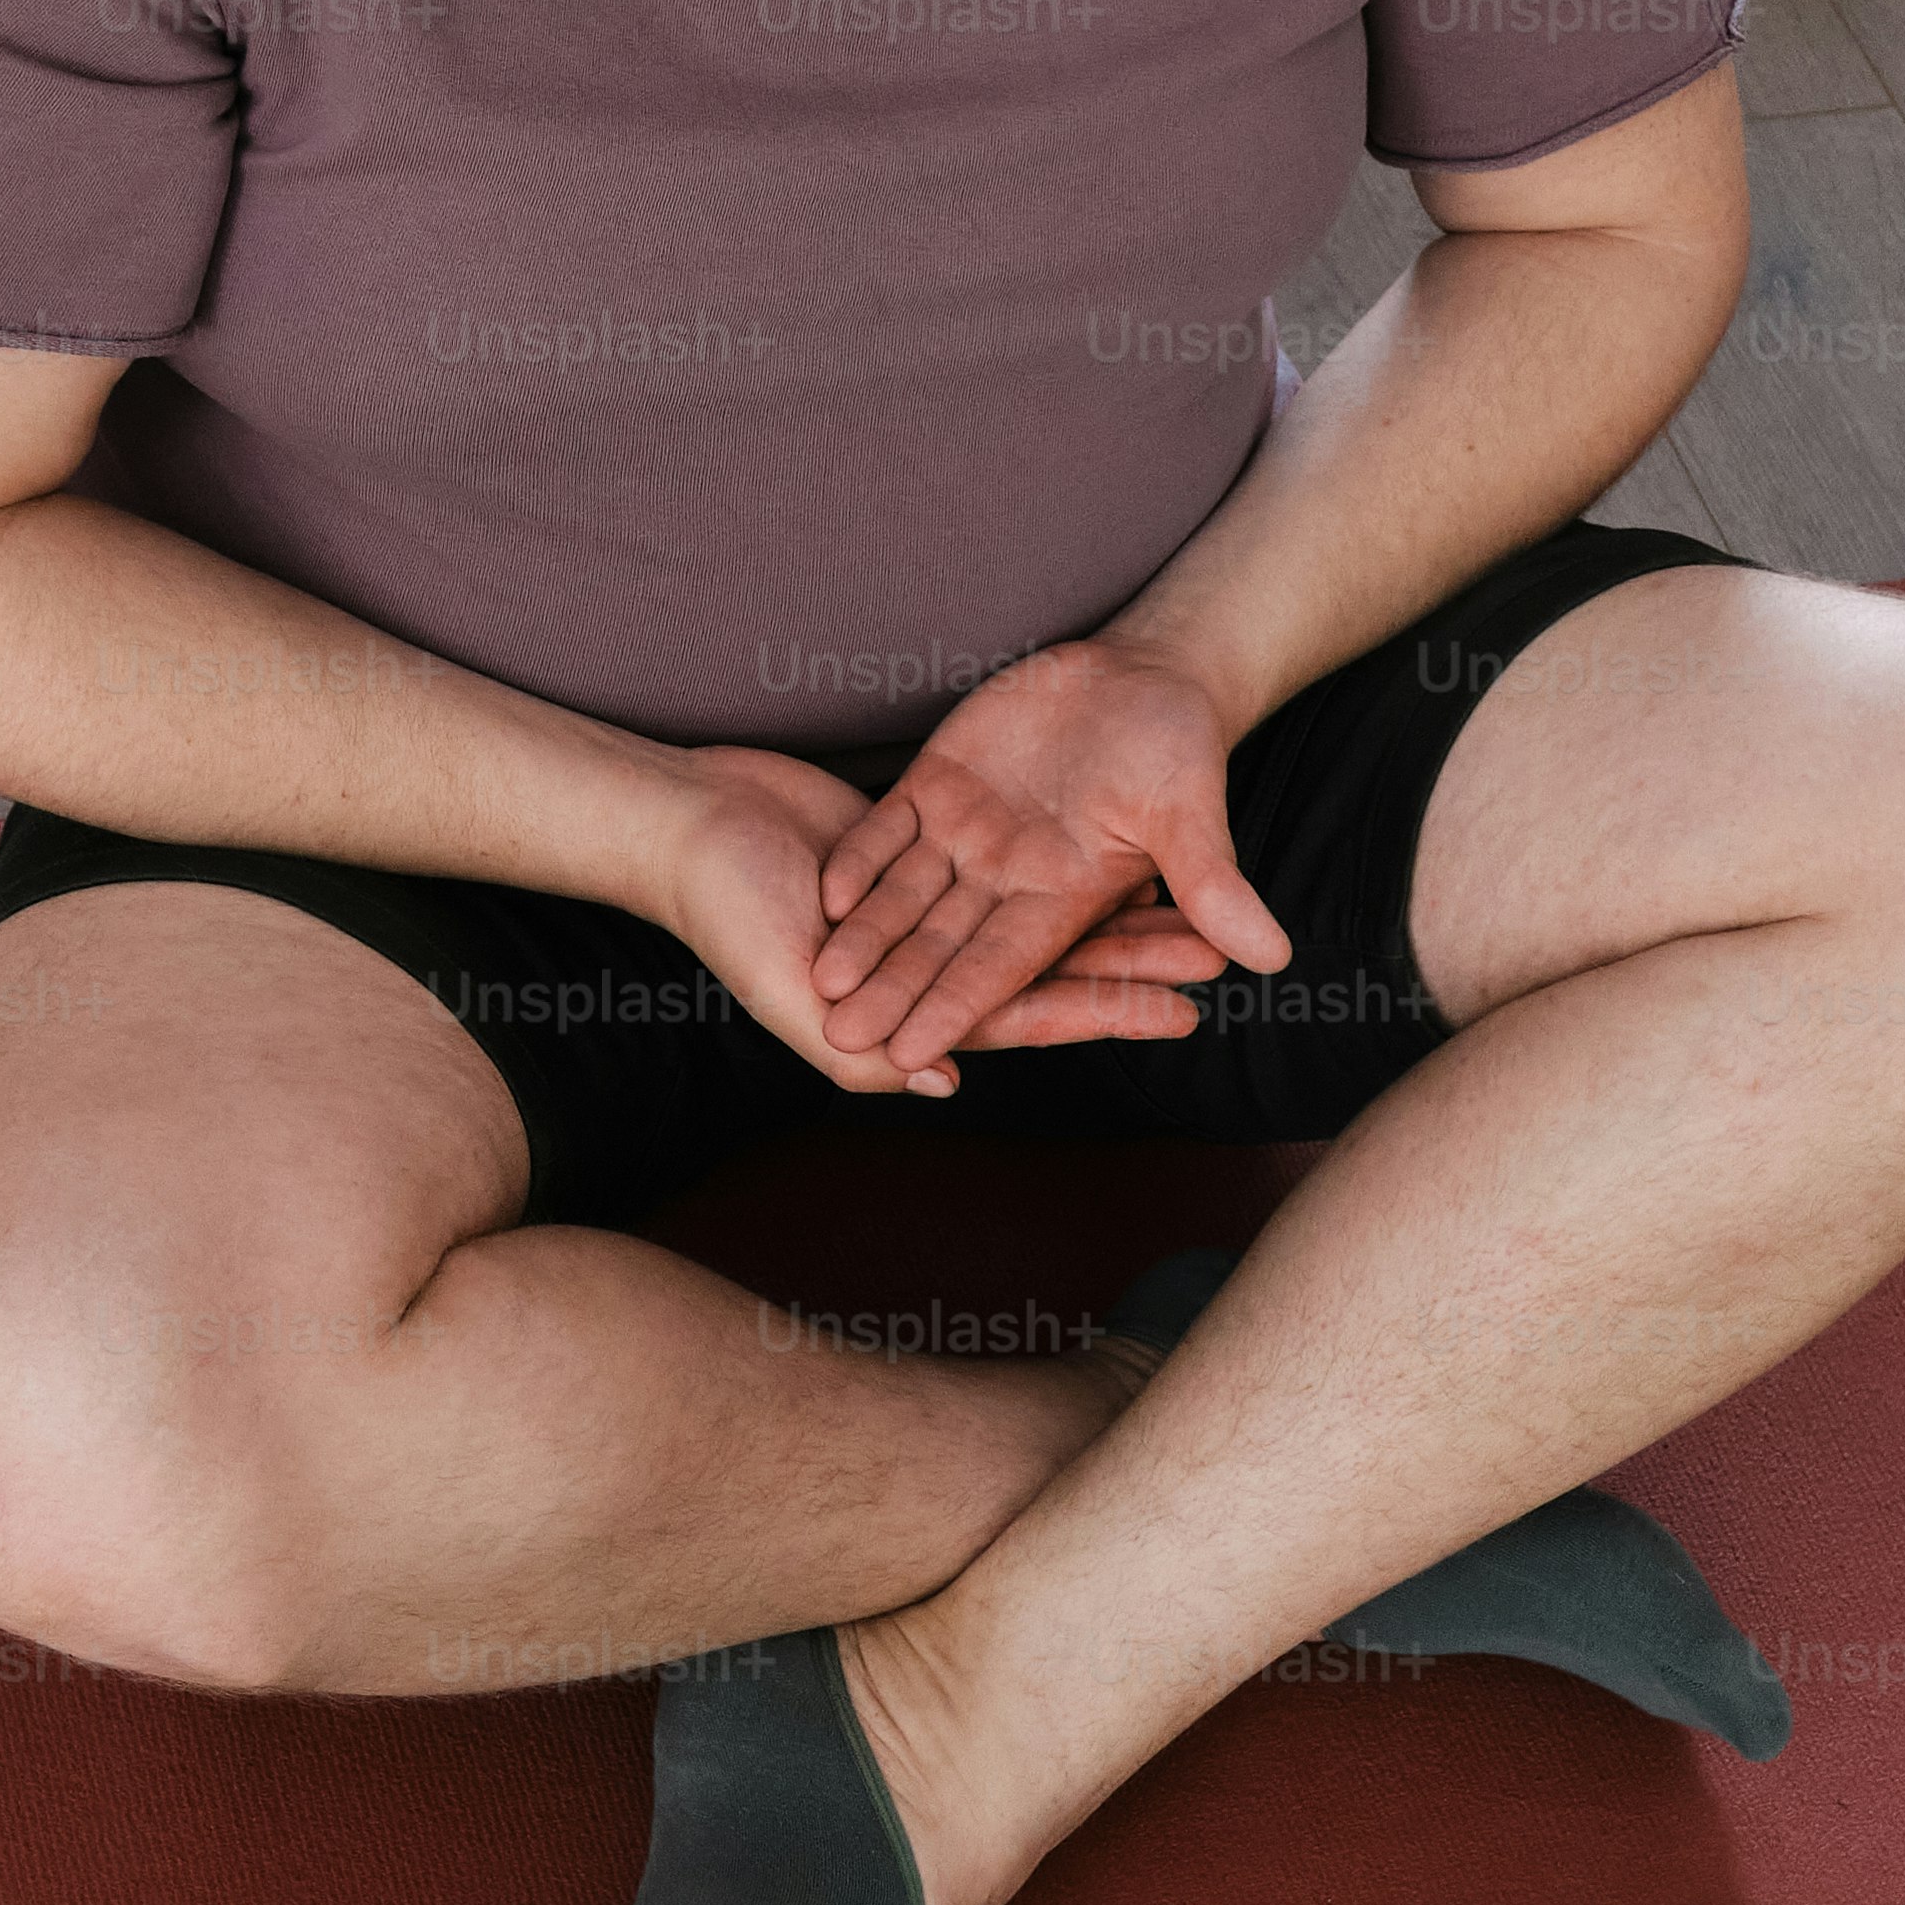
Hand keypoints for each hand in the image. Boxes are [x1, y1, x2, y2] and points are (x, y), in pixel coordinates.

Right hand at [647, 746, 1208, 1096]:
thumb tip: (951, 1082)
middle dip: (1131, 961)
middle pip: (1054, 962)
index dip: (1108, 1012)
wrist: (687, 823)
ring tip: (1186, 898)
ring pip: (1040, 904)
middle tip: (1217, 954)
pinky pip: (1007, 851)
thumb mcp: (791, 999)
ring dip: (1110, 905)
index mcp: (915, 1005)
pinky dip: (1057, 847)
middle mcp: (934, 959)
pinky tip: (1115, 837)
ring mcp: (931, 900)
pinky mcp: (921, 841)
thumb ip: (866, 1052)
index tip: (1187, 1013)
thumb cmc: (729, 918)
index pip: (1033, 1013)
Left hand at [806, 637, 1298, 1073]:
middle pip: (940, 946)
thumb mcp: (1190, 811)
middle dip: (893, 993)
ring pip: (903, 897)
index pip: (1000, 967)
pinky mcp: (938, 783)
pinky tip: (826, 893)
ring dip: (864, 938)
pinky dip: (860, 858)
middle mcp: (1008, 876)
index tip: (910, 1055)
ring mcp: (967, 831)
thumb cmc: (1179, 743)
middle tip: (840, 1039)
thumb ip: (1211, 883)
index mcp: (1063, 896)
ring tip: (817, 981)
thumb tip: (1270, 957)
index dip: (954, 1009)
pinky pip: (889, 829)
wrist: (1144, 674)